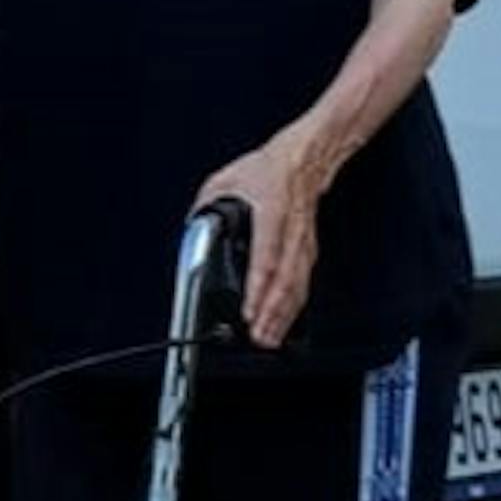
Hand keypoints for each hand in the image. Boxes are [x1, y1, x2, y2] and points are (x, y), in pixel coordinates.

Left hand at [196, 134, 324, 346]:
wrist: (301, 162)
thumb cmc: (266, 171)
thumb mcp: (225, 180)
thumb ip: (206, 205)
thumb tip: (193, 227)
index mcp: (272, 215)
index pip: (266, 258)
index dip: (259, 288)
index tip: (250, 311)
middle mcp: (291, 234)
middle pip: (285, 282)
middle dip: (272, 314)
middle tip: (257, 337)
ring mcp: (302, 245)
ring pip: (296, 287)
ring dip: (284, 316)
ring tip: (269, 339)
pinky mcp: (306, 252)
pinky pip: (302, 284)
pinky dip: (294, 307)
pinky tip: (285, 322)